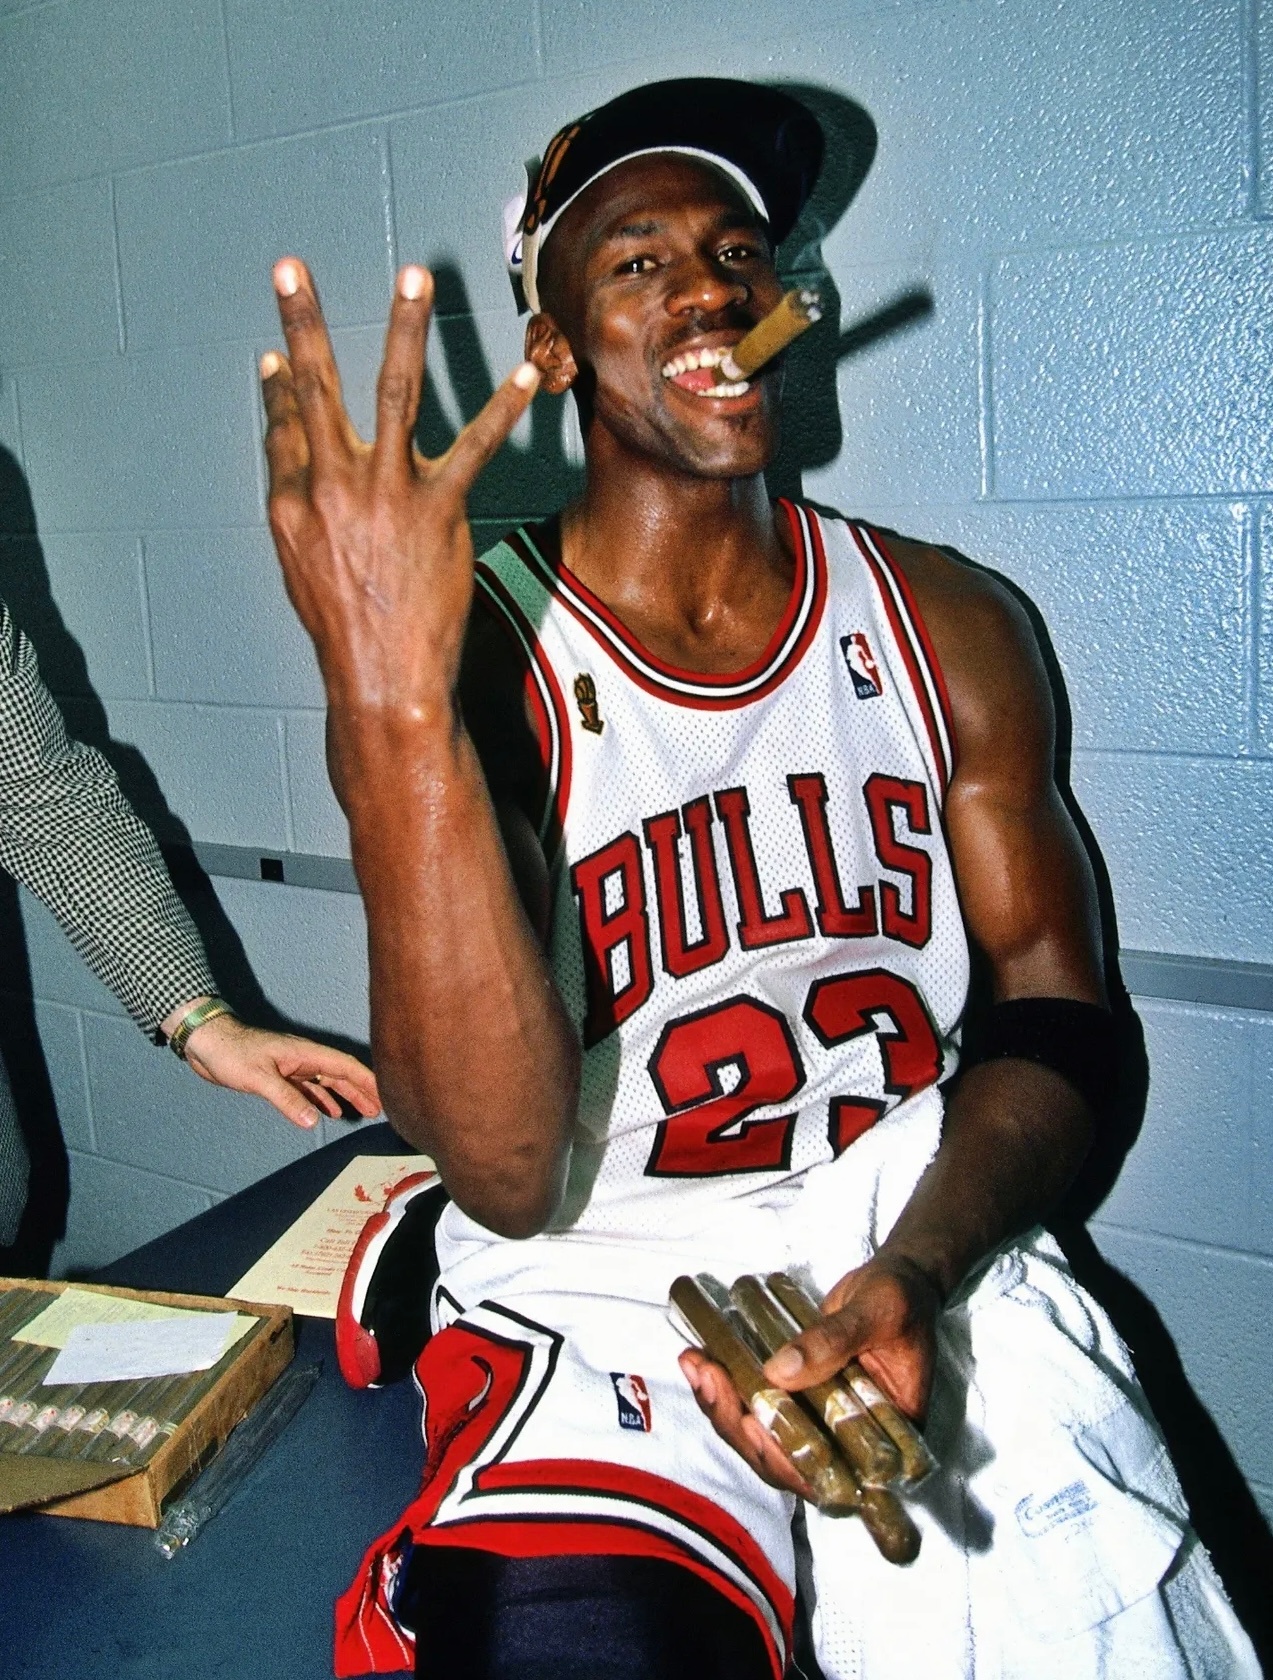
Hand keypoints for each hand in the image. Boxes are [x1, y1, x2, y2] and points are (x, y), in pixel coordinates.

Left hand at [182, 1011, 381, 1129]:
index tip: (385, 1094)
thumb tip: (313, 1122)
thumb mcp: (260, 1078)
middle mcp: (303, 1058)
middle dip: (361, 1090)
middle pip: (340, 1074)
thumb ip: (288, 1099)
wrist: (205, 1042)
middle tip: (380, 1109)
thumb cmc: (231, 1053)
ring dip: (344, 1095)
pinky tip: (326, 1111)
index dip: (367, 1080)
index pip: (345, 1066)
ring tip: (361, 1111)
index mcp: (305, 1053)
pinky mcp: (278, 1075)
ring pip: (326, 1082)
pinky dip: (321, 1099)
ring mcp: (292, 1066)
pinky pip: (308, 1088)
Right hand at [260, 257, 540, 737]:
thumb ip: (296, 505)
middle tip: (290, 267)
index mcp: (291, 501)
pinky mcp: (438, 509)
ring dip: (403, 328)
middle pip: (314, 388)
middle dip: (301, 323)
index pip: (282, 425)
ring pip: (393, 391)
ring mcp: (386, 492)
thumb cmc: (345, 626)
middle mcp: (331, 485)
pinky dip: (504, 408)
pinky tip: (525, 374)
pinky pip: (476, 447)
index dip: (279, 384)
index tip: (275, 350)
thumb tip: (292, 456)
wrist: (381, 676)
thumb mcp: (300, 564)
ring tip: (413, 276)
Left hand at [678, 1253, 941, 1496]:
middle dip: (737, 1424)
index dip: (783, 1458)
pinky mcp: (800, 1402)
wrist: (898, 1280)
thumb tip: (777, 1372)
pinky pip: (759, 1407)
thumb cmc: (901, 1299)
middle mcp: (849, 1445)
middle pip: (783, 1460)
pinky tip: (701, 1361)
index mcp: (884, 1442)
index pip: (827, 1473)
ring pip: (763, 1436)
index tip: (750, 1422)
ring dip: (723, 1405)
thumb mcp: (875, 1313)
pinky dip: (728, 1386)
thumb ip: (832, 1342)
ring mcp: (820, 1424)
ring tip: (695, 1364)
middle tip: (707, 1377)